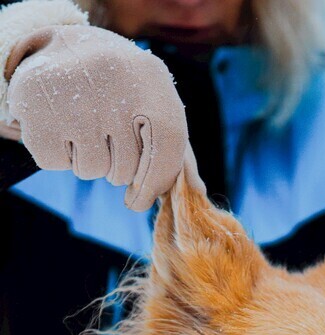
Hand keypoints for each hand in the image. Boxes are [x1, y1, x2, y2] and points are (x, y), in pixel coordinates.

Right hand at [6, 23, 188, 210]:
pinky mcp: (37, 107)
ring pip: (92, 170)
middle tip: (108, 138)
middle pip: (126, 168)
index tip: (140, 200)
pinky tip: (61, 125)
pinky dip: (59, 156)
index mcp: (151, 78)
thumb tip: (196, 192)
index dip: (156, 182)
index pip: (167, 146)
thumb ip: (177, 151)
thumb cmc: (123, 92)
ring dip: (89, 162)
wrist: (66, 53)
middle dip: (119, 170)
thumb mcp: (155, 106)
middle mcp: (114, 80)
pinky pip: (57, 163)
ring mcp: (73, 92)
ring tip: (84, 126)